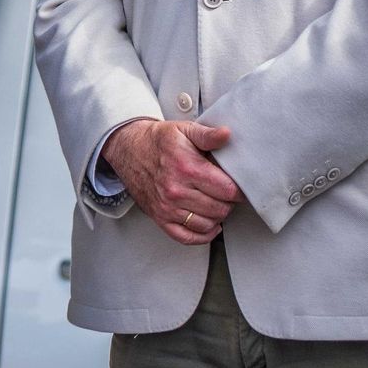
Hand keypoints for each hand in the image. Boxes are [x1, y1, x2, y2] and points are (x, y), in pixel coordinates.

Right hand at [102, 119, 241, 245]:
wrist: (128, 149)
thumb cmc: (158, 141)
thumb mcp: (184, 130)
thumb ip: (207, 135)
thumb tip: (226, 134)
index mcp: (187, 168)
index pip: (227, 190)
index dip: (239, 189)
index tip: (239, 185)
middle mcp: (176, 191)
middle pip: (220, 209)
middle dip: (228, 202)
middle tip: (226, 192)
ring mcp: (167, 207)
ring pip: (207, 224)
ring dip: (217, 216)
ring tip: (216, 203)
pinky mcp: (160, 218)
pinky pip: (187, 237)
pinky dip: (202, 235)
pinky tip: (209, 225)